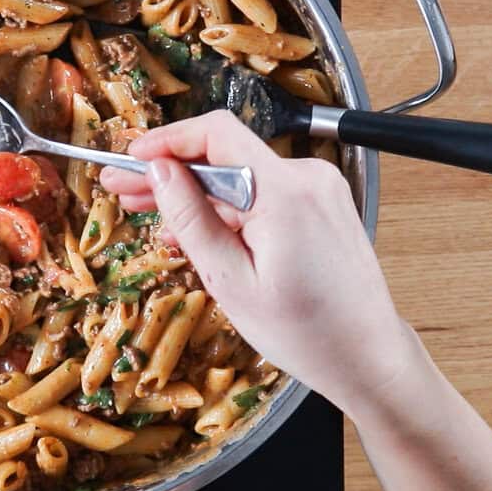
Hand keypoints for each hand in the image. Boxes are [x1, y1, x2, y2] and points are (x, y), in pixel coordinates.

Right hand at [100, 111, 413, 412]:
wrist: (368, 357)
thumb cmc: (307, 333)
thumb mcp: (231, 281)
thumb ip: (192, 220)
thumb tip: (159, 172)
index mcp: (285, 194)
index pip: (217, 133)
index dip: (167, 140)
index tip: (132, 157)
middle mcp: (307, 179)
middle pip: (224, 154)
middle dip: (170, 170)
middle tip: (123, 189)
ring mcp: (318, 189)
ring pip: (240, 175)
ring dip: (195, 192)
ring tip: (149, 212)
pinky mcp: (320, 203)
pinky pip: (261, 192)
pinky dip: (227, 207)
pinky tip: (195, 228)